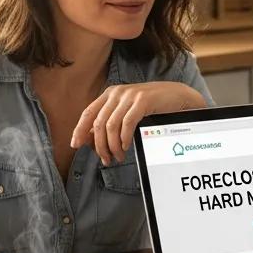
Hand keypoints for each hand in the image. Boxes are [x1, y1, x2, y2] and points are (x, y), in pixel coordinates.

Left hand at [70, 82, 205, 164]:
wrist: (177, 95)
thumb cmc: (152, 106)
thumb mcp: (127, 111)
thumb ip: (111, 120)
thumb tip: (91, 139)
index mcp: (110, 94)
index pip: (88, 113)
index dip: (79, 130)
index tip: (75, 145)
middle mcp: (117, 93)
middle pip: (98, 123)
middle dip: (99, 145)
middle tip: (105, 159)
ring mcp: (130, 95)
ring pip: (111, 125)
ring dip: (112, 146)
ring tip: (118, 156)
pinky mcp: (142, 101)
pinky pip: (127, 124)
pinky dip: (124, 138)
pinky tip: (126, 146)